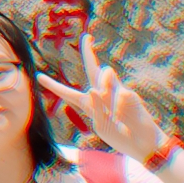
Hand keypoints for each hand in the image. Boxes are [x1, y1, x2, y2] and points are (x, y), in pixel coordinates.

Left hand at [37, 34, 165, 163]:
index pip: (69, 93)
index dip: (54, 86)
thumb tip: (94, 89)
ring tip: (109, 107)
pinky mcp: (130, 94)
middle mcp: (103, 95)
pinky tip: (121, 117)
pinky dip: (116, 107)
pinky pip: (118, 94)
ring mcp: (117, 92)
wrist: (144, 145)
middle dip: (88, 53)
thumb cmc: (121, 138)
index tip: (39, 77)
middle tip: (86, 37)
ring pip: (104, 73)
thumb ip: (95, 108)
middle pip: (92, 70)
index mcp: (89, 105)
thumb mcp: (101, 126)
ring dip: (103, 85)